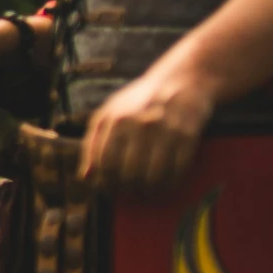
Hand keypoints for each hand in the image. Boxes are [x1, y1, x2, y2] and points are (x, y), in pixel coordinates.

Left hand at [79, 63, 214, 194]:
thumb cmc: (141, 101)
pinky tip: (168, 185)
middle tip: (132, 193)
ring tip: (149, 192)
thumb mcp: (110, 112)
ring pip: (152, 177)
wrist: (184, 79)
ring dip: (150, 191)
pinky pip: (176, 171)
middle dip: (128, 190)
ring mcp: (164, 130)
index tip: (111, 190)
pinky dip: (171, 184)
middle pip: (128, 174)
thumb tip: (86, 177)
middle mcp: (139, 124)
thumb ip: (93, 143)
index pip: (105, 164)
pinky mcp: (186, 135)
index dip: (106, 183)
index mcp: (116, 119)